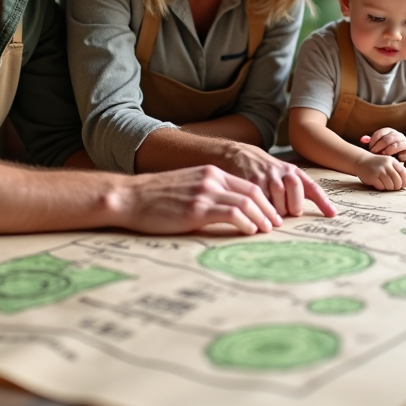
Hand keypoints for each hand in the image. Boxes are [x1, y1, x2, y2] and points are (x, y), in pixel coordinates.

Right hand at [116, 166, 282, 234]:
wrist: (130, 197)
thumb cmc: (155, 198)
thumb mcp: (187, 187)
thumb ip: (207, 193)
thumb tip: (226, 210)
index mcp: (211, 172)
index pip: (248, 185)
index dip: (264, 201)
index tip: (270, 215)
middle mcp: (211, 179)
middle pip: (253, 192)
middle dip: (268, 210)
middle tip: (276, 225)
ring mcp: (205, 193)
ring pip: (247, 202)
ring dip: (261, 218)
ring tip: (267, 231)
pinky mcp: (197, 208)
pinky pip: (232, 214)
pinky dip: (246, 223)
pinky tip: (249, 232)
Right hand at [221, 142, 336, 217]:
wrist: (238, 154)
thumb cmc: (265, 170)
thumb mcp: (283, 174)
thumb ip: (297, 190)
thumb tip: (315, 211)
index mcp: (293, 171)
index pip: (311, 187)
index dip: (323, 202)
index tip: (332, 214)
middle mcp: (282, 172)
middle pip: (295, 193)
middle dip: (294, 207)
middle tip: (289, 212)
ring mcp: (267, 176)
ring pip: (278, 199)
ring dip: (277, 211)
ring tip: (273, 213)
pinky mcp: (252, 182)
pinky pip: (262, 202)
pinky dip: (263, 210)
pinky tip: (261, 211)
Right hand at [356, 153, 405, 190]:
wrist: (361, 161)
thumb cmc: (378, 165)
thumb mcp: (390, 164)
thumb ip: (400, 171)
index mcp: (393, 161)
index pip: (404, 173)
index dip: (405, 181)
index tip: (403, 185)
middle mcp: (386, 165)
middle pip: (398, 181)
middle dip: (397, 187)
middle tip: (394, 187)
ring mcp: (379, 170)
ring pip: (390, 185)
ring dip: (389, 188)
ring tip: (386, 185)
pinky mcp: (373, 176)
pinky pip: (382, 187)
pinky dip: (381, 188)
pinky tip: (379, 184)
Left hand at [362, 128, 405, 168]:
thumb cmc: (394, 151)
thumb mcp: (383, 147)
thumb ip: (373, 143)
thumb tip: (362, 139)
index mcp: (390, 132)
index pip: (380, 133)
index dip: (373, 142)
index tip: (370, 150)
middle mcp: (399, 135)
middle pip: (387, 139)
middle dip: (379, 148)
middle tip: (375, 155)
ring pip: (396, 145)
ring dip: (388, 152)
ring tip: (383, 158)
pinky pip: (404, 154)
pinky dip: (398, 158)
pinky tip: (394, 162)